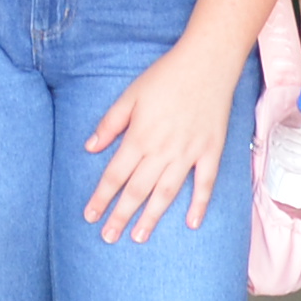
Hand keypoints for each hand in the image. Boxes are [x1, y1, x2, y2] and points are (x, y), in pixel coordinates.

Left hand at [81, 39, 238, 243]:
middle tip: (109, 237)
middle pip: (137, 190)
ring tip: (139, 237)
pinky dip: (199, 204)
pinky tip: (192, 223)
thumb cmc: (165, 77)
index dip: (101, 198)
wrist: (206, 63)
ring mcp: (188, 153)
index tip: (90, 216)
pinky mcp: (211, 151)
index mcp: (139, 137)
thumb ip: (110, 124)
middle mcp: (162, 150)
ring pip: (166, 193)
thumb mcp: (130, 95)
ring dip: (152, 217)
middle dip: (121, 216)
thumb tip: (90, 148)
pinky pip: (205, 183)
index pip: (114, 175)